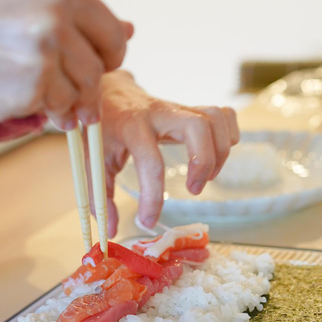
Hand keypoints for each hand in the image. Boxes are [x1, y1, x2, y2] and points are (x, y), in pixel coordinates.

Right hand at [0, 0, 132, 127]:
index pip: (113, 37)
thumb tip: (129, 30)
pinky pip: (51, 111)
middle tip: (52, 83)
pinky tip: (8, 90)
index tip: (88, 63)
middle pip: (98, 72)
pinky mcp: (28, 89)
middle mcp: (57, 21)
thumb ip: (79, 19)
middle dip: (82, 86)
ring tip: (25, 84)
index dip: (104, 57)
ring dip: (59, 100)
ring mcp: (43, 56)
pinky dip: (36, 110)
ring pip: (78, 96)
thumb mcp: (28, 3)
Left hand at [93, 70, 239, 236]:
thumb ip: (100, 195)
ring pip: (215, 119)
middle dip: (203, 162)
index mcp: (131, 125)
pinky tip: (215, 155)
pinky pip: (223, 114)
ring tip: (205, 177)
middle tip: (194, 189)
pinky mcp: (192, 109)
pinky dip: (228, 136)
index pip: (151, 161)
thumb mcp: (93, 160)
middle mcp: (159, 112)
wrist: (108, 91)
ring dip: (219, 152)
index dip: (153, 198)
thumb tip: (111, 230)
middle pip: (198, 126)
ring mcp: (179, 107)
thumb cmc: (102, 129)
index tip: (148, 221)